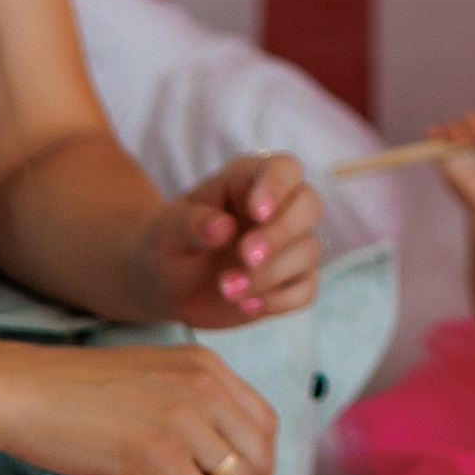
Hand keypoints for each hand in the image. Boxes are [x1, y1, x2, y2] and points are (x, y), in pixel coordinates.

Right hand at [0, 334, 276, 474]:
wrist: (23, 391)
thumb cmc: (78, 398)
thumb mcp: (152, 389)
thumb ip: (196, 419)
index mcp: (206, 365)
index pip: (265, 423)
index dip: (256, 466)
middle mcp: (206, 385)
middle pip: (261, 457)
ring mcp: (184, 417)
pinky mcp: (158, 452)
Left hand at [137, 152, 320, 329]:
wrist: (166, 285)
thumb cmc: (168, 244)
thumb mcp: (166, 230)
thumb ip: (190, 222)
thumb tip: (222, 228)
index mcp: (248, 180)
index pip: (283, 168)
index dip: (277, 187)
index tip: (257, 213)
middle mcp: (276, 208)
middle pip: (309, 205)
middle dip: (281, 233)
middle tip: (246, 256)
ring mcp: (287, 246)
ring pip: (308, 250)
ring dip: (270, 273)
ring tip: (226, 290)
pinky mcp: (288, 281)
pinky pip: (305, 289)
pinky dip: (280, 300)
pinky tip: (246, 305)